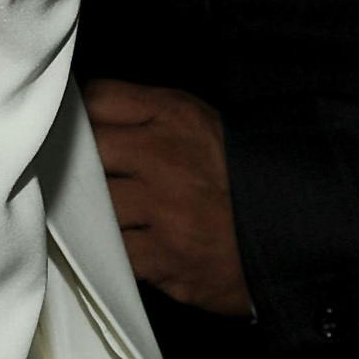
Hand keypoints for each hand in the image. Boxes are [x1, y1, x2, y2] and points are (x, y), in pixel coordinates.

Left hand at [84, 79, 252, 316]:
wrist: (297, 233)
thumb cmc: (238, 174)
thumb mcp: (200, 123)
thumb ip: (143, 114)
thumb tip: (80, 109)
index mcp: (173, 116)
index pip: (97, 99)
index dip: (73, 115)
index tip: (62, 129)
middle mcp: (164, 158)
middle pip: (84, 152)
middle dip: (71, 165)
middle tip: (65, 175)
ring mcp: (164, 211)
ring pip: (90, 206)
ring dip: (85, 212)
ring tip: (90, 214)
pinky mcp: (165, 259)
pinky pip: (111, 252)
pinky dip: (108, 250)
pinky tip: (117, 244)